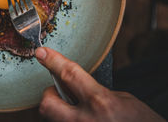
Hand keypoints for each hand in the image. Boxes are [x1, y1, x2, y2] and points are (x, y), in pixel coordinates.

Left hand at [35, 47, 164, 121]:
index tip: (42, 53)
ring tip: (81, 111)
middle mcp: (85, 121)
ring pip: (53, 119)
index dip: (53, 61)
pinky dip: (71, 119)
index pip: (69, 75)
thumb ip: (96, 91)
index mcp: (101, 103)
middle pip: (47, 104)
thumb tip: (75, 87)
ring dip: (61, 111)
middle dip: (49, 95)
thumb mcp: (125, 100)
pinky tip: (86, 119)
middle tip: (61, 93)